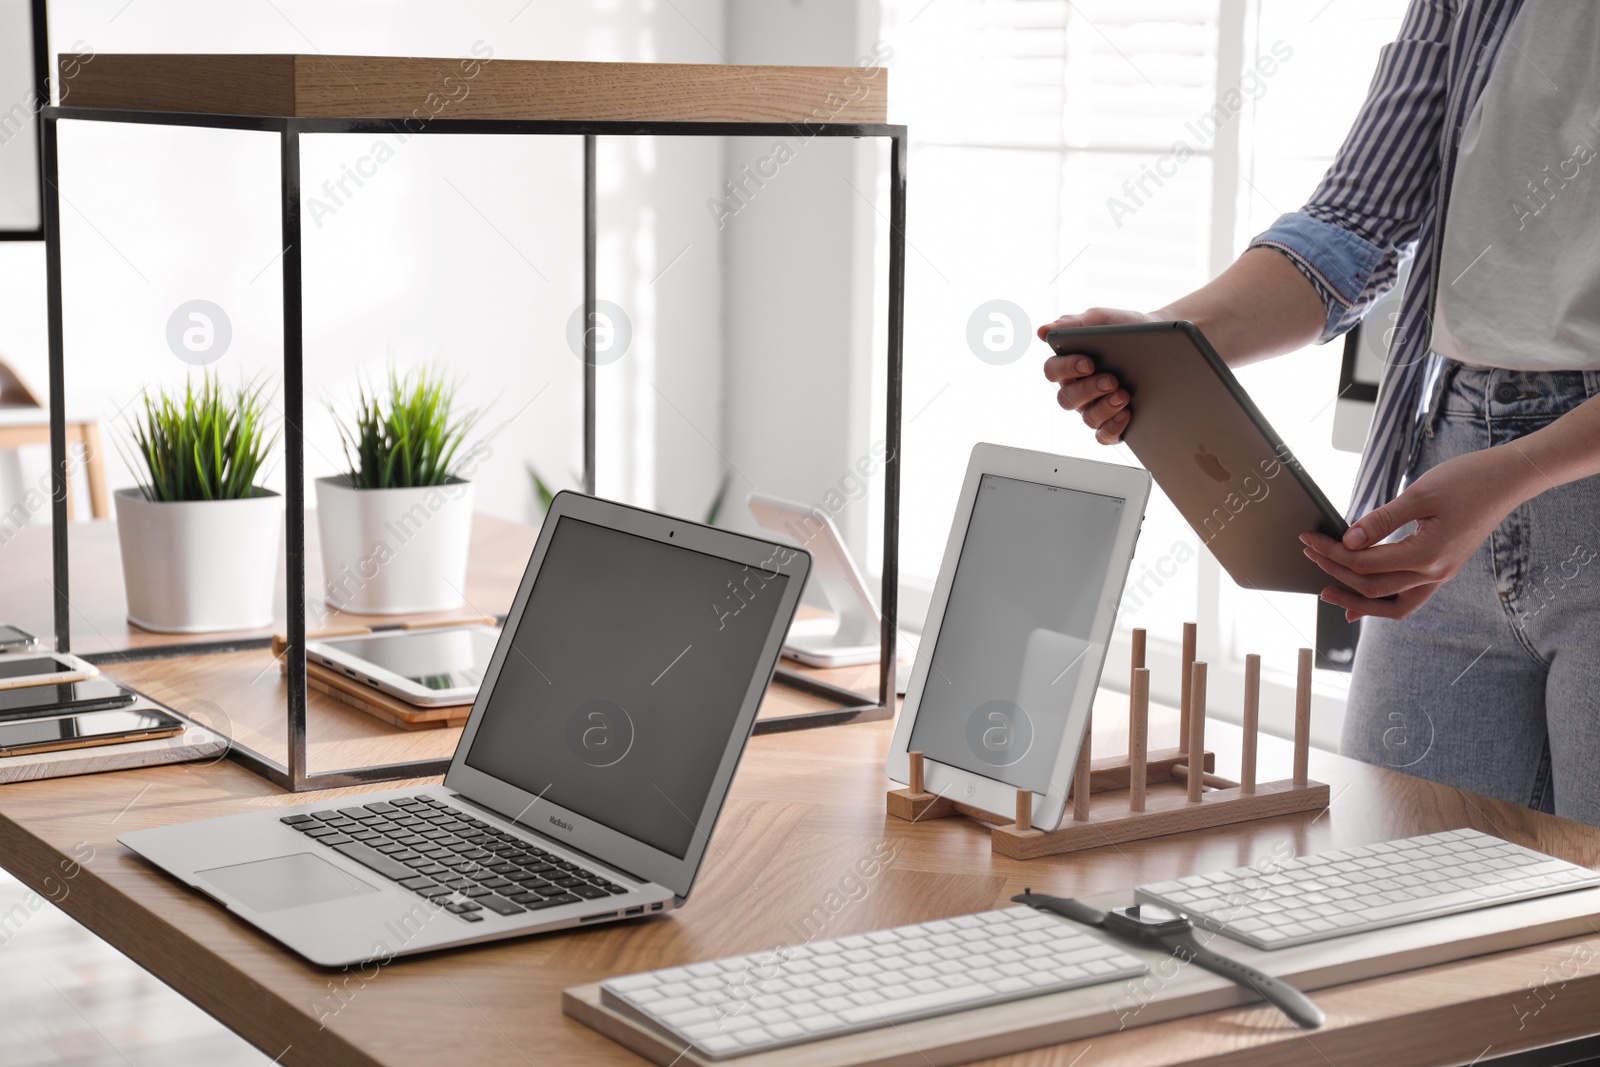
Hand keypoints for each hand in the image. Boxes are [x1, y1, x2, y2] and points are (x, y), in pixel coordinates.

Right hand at [1039, 307, 1154, 443]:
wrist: (1162, 343)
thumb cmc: (1127, 329)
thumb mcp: (1102, 320)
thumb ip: (1074, 323)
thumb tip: (1042, 332)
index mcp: (1070, 366)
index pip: (1053, 371)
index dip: (1066, 368)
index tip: (1088, 362)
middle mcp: (1078, 390)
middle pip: (1067, 399)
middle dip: (1089, 390)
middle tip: (1112, 380)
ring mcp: (1095, 409)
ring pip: (1086, 418)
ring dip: (1104, 408)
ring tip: (1124, 395)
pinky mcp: (1113, 424)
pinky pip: (1103, 436)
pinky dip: (1111, 428)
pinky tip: (1126, 414)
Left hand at [1299, 450, 1524, 620]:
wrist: (1507, 480)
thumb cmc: (1467, 480)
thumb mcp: (1419, 494)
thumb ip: (1381, 521)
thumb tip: (1348, 540)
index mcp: (1427, 555)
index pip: (1365, 563)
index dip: (1332, 553)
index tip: (1309, 540)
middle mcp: (1435, 573)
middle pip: (1372, 587)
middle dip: (1336, 572)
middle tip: (1309, 555)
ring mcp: (1440, 575)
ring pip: (1390, 604)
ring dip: (1356, 599)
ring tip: (1327, 590)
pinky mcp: (1441, 570)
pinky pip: (1406, 598)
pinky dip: (1380, 602)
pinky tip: (1359, 604)